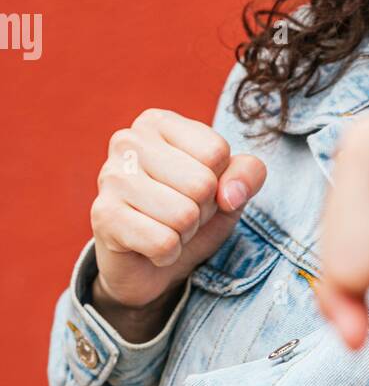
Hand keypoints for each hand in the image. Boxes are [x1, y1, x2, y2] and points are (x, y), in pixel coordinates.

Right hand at [90, 108, 266, 309]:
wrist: (147, 263)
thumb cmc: (189, 212)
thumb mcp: (229, 188)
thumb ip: (248, 174)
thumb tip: (231, 195)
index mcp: (157, 122)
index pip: (217, 151)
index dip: (218, 182)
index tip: (196, 190)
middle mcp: (128, 141)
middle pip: (202, 184)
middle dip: (202, 210)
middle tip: (181, 214)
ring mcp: (110, 177)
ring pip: (184, 216)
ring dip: (185, 234)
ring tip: (165, 228)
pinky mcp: (102, 218)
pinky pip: (163, 243)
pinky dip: (168, 254)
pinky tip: (150, 247)